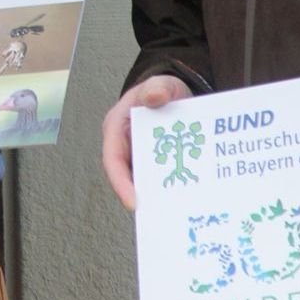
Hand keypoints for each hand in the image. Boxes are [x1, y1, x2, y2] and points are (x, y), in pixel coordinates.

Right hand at [100, 73, 194, 208]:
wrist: (174, 95)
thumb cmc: (161, 90)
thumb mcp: (162, 85)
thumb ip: (158, 88)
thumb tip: (153, 97)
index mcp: (116, 127)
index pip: (112, 159)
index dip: (120, 183)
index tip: (134, 202)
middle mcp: (124, 146)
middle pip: (128, 177)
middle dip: (143, 196)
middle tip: (161, 214)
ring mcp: (139, 156)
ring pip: (144, 182)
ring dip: (158, 195)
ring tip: (176, 211)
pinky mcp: (154, 163)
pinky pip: (158, 179)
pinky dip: (169, 189)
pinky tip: (186, 199)